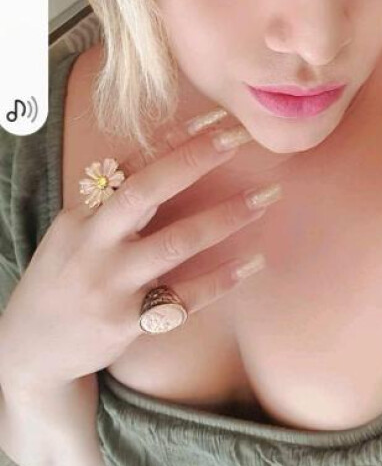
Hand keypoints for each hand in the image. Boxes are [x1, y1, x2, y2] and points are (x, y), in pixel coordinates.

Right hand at [0, 113, 280, 391]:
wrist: (33, 348)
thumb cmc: (66, 279)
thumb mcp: (76, 233)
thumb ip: (114, 202)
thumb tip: (170, 158)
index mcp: (83, 214)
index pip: (130, 164)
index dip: (173, 139)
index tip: (215, 118)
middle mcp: (94, 243)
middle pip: (145, 192)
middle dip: (194, 161)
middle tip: (239, 139)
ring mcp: (111, 283)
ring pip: (175, 243)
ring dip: (225, 218)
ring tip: (265, 198)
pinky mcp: (127, 322)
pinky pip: (185, 297)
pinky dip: (222, 279)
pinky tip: (253, 262)